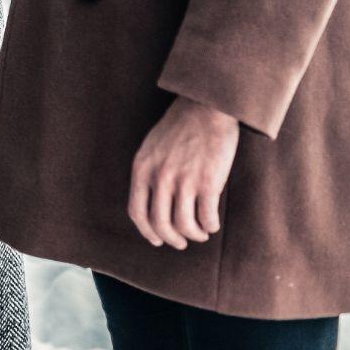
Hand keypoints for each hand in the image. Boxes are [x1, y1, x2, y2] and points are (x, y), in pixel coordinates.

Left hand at [128, 98, 239, 248]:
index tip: (157, 240)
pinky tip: (212, 223)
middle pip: (160, 224)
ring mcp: (184, 180)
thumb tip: (151, 201)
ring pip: (184, 226)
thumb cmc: (180, 126)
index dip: (147, 231)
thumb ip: (149, 172)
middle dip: (172, 239)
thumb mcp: (151, 147)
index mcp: (142, 168)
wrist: (205, 107)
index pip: (137, 212)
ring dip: (193, 235)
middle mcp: (160, 177)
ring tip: (201, 232)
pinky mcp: (208, 182)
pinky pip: (207, 218)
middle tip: (182, 242)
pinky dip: (210, 226)